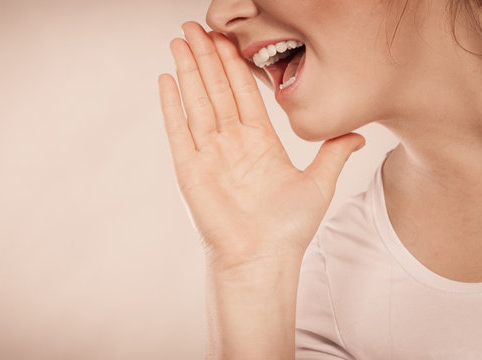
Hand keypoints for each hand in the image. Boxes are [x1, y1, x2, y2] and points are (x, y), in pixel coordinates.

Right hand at [157, 21, 364, 272]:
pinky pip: (179, 129)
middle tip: (195, 26)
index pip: (244, 91)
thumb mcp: (319, 184)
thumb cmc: (287, 229)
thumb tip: (358, 134)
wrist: (262, 259)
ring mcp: (208, 153)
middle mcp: (231, 142)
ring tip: (179, 40)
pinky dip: (172, 104)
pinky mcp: (190, 168)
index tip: (227, 38)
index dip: (235, 63)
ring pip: (197, 101)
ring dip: (188, 70)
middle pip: (217, 88)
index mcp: (259, 141)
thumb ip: (333, 153)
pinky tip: (167, 79)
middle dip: (207, 56)